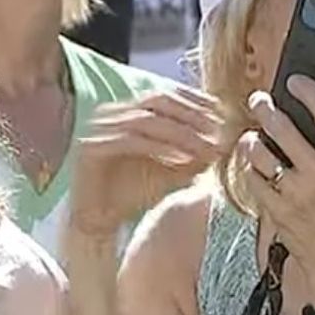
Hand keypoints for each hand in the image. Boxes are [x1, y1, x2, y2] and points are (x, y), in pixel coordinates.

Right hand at [68, 87, 226, 238]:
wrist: (99, 220)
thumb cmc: (133, 194)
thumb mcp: (171, 171)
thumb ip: (193, 154)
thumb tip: (222, 142)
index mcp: (128, 112)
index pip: (165, 93)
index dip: (194, 99)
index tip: (221, 114)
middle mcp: (111, 114)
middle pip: (156, 100)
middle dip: (191, 114)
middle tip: (217, 131)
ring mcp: (99, 129)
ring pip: (145, 120)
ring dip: (180, 133)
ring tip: (205, 148)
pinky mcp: (91, 148)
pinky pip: (130, 141)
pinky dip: (159, 148)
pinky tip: (181, 159)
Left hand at [235, 77, 314, 297]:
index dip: (308, 90)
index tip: (294, 81)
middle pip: (282, 126)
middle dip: (265, 106)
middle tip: (260, 100)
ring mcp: (296, 193)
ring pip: (260, 151)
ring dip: (252, 137)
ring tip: (253, 133)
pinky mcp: (276, 209)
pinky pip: (251, 177)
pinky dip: (248, 166)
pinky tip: (253, 161)